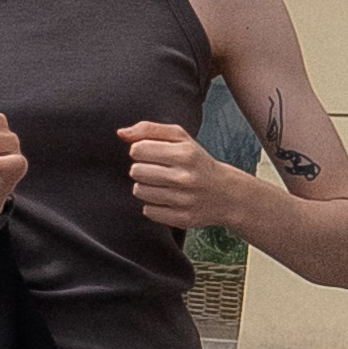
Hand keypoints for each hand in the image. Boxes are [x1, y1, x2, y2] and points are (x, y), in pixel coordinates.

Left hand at [119, 118, 242, 231]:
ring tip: (161, 184)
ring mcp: (184, 200)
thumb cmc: (196, 161)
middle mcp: (185, 177)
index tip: (151, 154)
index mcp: (185, 153)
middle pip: (136, 171)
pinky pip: (148, 211)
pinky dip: (153, 205)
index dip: (140, 151)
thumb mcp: (180, 138)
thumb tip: (121, 133)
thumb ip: (149, 130)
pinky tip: (166, 199)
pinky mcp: (182, 218)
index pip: (138, 149)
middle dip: (141, 169)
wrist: (226, 193)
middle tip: (157, 170)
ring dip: (145, 187)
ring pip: (139, 191)